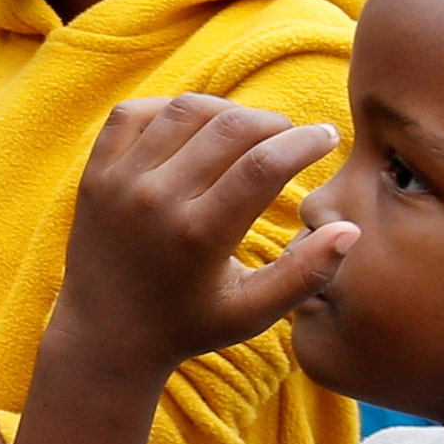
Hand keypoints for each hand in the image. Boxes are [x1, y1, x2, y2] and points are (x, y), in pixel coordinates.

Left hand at [40, 94, 356, 381]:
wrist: (105, 334)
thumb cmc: (189, 324)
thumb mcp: (253, 312)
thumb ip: (306, 274)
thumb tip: (349, 229)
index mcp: (198, 236)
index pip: (263, 165)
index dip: (305, 141)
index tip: (328, 136)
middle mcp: (154, 201)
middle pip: (229, 128)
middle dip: (273, 123)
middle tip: (290, 138)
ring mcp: (119, 182)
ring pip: (184, 111)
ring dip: (226, 111)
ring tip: (248, 132)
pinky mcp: (95, 173)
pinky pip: (133, 113)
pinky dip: (170, 109)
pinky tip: (196, 129)